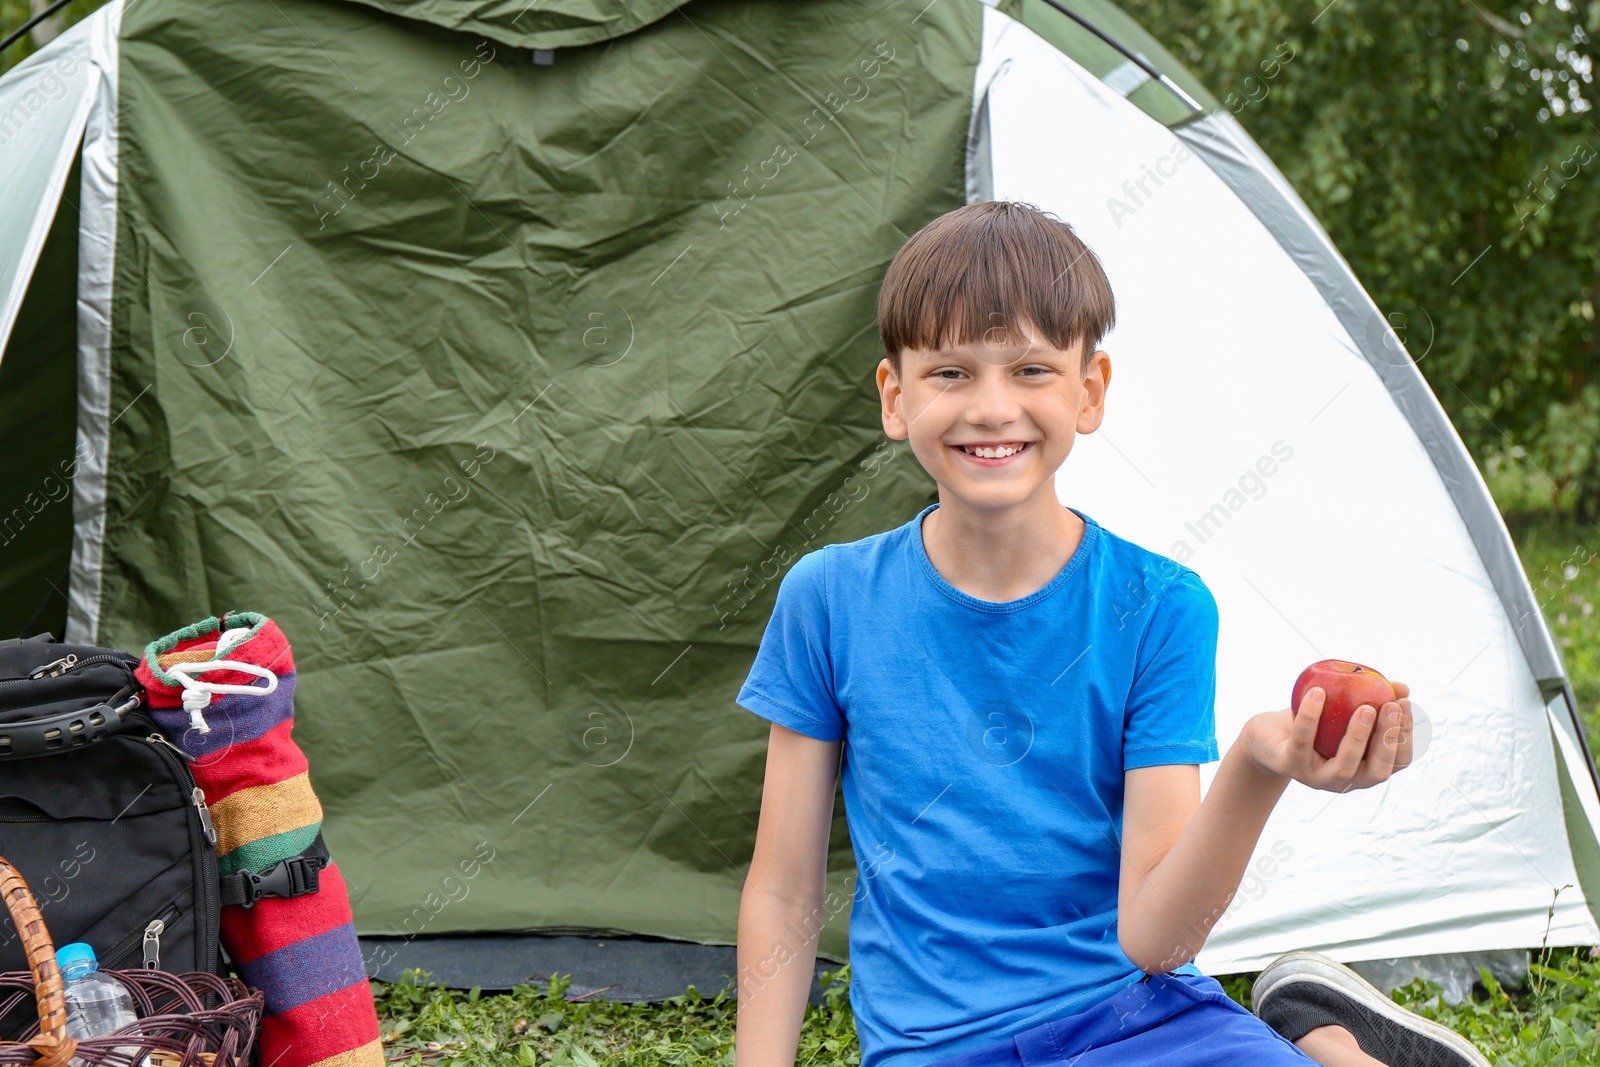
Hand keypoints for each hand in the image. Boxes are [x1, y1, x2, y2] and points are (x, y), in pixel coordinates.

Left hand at [1243, 681, 1412, 791]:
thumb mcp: (1344, 710)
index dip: (1406, 736)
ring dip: (1357, 736)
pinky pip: (1302, 742)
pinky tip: (1318, 693)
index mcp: (1364, 768)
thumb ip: (1373, 699)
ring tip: (1364, 707)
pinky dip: (1310, 717)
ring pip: (1344, 767)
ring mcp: (1317, 777)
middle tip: (1390, 707)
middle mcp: (1345, 780)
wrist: (1267, 737)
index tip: (1404, 705)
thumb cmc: (1314, 724)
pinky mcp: (1290, 766)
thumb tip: (1403, 687)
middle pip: (1377, 770)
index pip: (1397, 762)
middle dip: (1388, 739)